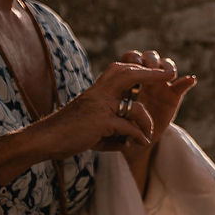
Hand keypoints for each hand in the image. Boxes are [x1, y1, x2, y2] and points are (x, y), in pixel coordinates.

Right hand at [41, 60, 175, 155]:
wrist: (45, 139)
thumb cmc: (67, 133)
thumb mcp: (90, 122)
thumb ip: (110, 125)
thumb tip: (128, 140)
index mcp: (97, 90)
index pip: (120, 71)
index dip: (139, 70)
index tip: (157, 69)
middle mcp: (98, 93)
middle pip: (128, 74)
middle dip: (151, 75)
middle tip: (170, 76)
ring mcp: (100, 106)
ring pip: (135, 108)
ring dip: (145, 123)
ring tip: (147, 135)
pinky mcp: (101, 121)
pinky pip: (128, 128)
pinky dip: (136, 137)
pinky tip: (136, 145)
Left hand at [118, 49, 198, 140]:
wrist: (136, 141)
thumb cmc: (119, 123)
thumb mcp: (112, 110)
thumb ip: (110, 100)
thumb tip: (99, 91)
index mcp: (129, 76)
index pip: (133, 57)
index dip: (134, 58)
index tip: (133, 66)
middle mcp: (146, 77)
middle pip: (151, 57)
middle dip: (150, 60)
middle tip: (149, 70)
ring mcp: (161, 85)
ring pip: (167, 65)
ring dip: (166, 67)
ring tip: (168, 75)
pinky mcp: (173, 96)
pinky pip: (182, 86)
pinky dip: (187, 82)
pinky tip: (191, 80)